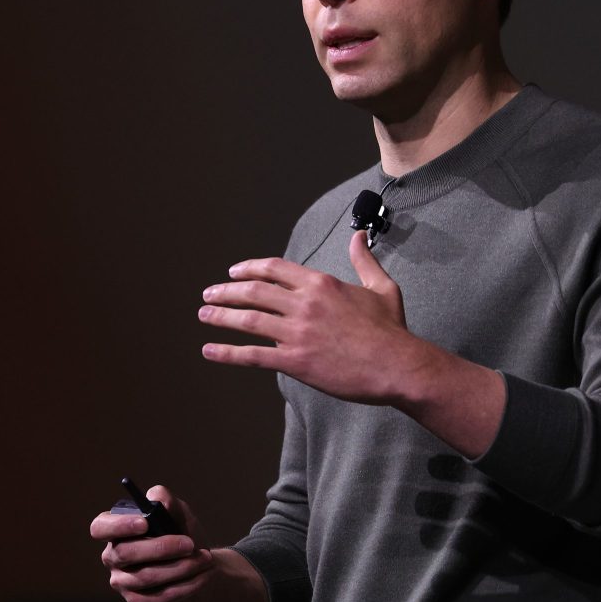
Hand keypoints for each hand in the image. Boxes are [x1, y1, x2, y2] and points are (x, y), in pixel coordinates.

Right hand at [89, 485, 213, 601]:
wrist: (201, 571)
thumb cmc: (184, 538)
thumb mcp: (181, 517)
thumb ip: (169, 503)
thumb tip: (156, 496)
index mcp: (117, 531)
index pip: (100, 528)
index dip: (119, 526)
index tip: (145, 523)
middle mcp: (113, 557)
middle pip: (126, 553)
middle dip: (162, 548)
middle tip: (190, 544)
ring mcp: (123, 583)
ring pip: (145, 577)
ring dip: (180, 568)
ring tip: (205, 560)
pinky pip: (157, 598)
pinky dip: (185, 586)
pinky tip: (203, 576)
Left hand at [198, 230, 422, 404]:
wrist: (397, 365)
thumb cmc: (391, 329)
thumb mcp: (381, 286)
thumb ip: (364, 260)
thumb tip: (359, 236)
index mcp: (321, 283)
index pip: (274, 269)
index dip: (250, 269)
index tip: (234, 272)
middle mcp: (304, 303)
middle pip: (254, 291)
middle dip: (226, 290)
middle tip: (209, 293)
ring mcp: (297, 332)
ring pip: (248, 319)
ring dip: (220, 315)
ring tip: (204, 314)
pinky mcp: (295, 360)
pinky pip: (253, 355)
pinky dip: (227, 353)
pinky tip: (210, 350)